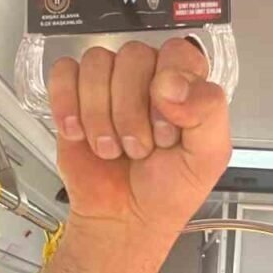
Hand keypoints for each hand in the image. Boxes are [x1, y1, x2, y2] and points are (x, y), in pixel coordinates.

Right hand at [48, 39, 230, 237]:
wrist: (124, 219)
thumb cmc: (168, 189)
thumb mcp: (207, 158)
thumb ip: (208, 112)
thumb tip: (172, 83)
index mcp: (186, 83)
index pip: (177, 53)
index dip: (168, 89)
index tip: (165, 129)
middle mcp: (148, 76)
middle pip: (133, 56)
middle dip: (131, 111)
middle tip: (138, 147)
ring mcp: (109, 84)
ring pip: (96, 63)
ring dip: (100, 114)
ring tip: (111, 147)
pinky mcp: (73, 97)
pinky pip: (64, 72)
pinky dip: (67, 104)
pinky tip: (79, 133)